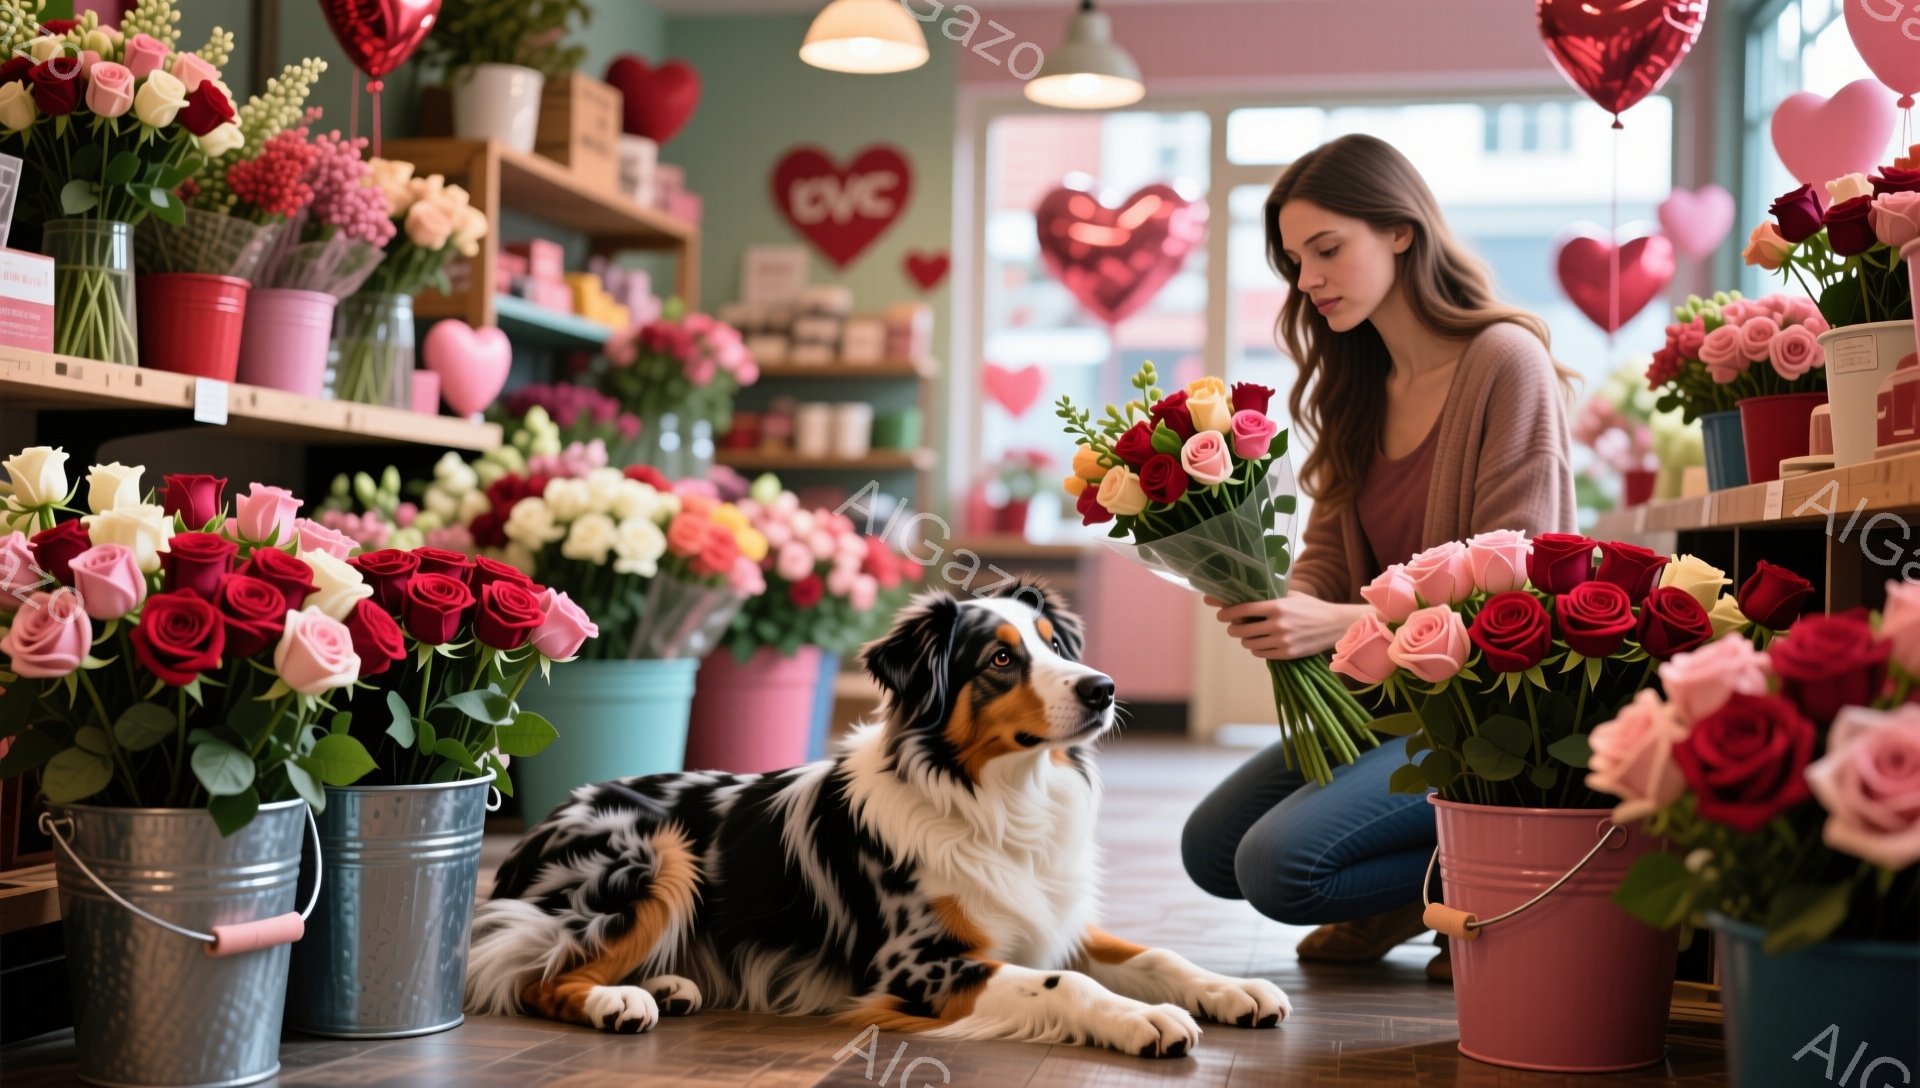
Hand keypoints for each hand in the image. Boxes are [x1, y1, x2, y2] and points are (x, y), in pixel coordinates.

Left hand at [1203, 595, 1370, 660]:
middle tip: (1233, 626)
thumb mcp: (1290, 595)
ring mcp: (1282, 641)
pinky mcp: (1287, 654)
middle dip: (1233, 628)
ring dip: (1244, 639)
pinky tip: (1260, 643)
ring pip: (1248, 643)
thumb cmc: (1310, 607)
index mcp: (1277, 606)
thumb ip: (1269, 595)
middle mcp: (1277, 624)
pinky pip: (1260, 654)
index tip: (1221, 614)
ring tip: (1248, 634)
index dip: (1226, 613)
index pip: (1242, 609)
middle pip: (1241, 629)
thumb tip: (1244, 592)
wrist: (1334, 625)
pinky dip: (1256, 649)